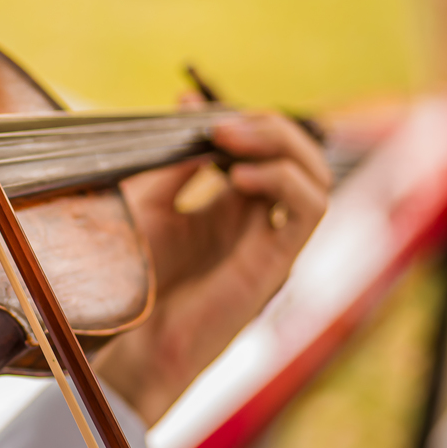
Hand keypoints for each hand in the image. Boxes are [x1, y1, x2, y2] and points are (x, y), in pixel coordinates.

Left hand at [93, 111, 330, 425]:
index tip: (186, 102)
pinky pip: (308, 211)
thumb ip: (174, 161)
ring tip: (229, 138)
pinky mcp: (276, 264)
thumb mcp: (148, 203)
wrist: (132, 345)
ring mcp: (271, 243)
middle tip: (218, 120)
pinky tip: (238, 174)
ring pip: (315, 177)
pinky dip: (283, 181)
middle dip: (264, 125)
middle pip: (296, 155)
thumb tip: (190, 109)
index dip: (234, 117)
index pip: (259, 146)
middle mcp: (258, 222)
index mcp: (229, 207)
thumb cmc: (136, 282)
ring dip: (281, 145)